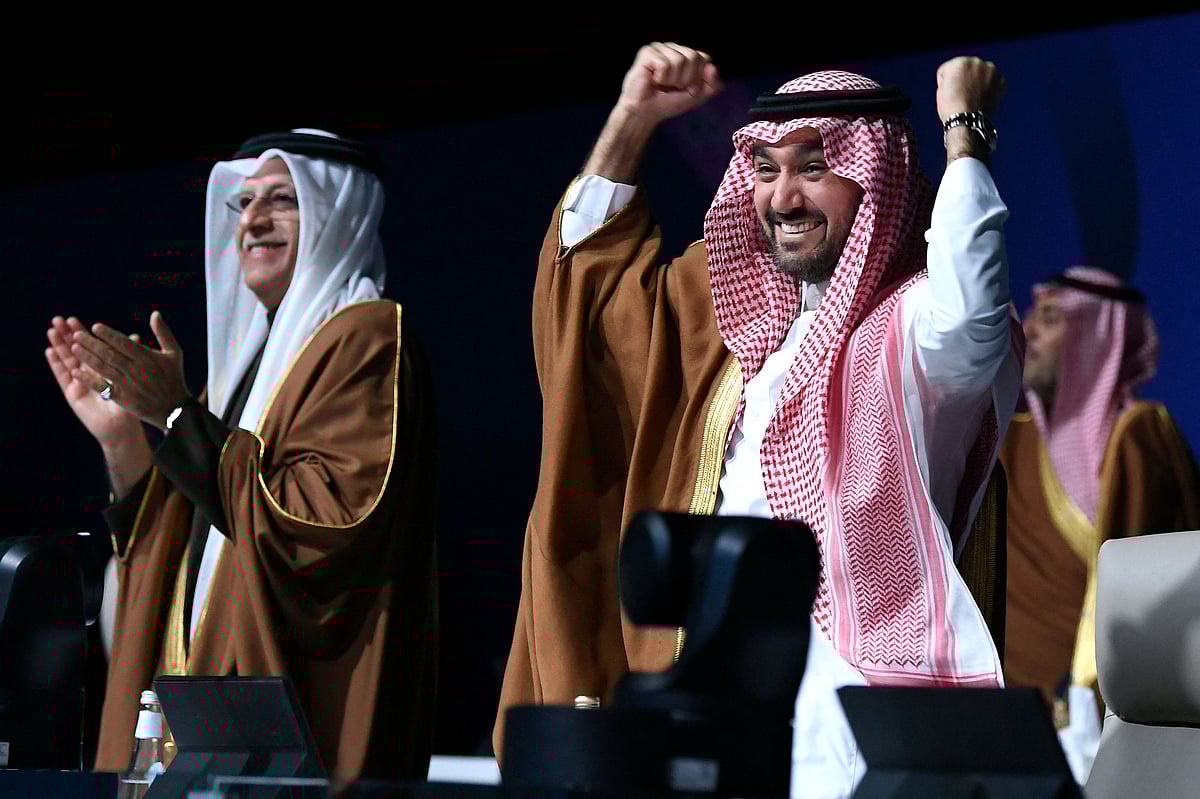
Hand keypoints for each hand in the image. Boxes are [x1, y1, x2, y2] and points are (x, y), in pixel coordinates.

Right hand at [46, 316, 143, 449]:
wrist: (122, 427)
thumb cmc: (130, 403)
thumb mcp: (131, 378)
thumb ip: (131, 357)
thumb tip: (136, 336)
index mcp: (102, 367)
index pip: (89, 346)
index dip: (81, 333)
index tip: (73, 319)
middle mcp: (88, 373)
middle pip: (74, 350)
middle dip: (66, 335)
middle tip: (58, 319)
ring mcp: (78, 382)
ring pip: (66, 359)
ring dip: (58, 345)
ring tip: (51, 330)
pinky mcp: (72, 393)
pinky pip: (62, 376)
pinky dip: (56, 363)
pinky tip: (49, 351)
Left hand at [69, 310, 191, 430]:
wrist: (175, 409)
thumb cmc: (173, 378)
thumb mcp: (174, 353)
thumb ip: (163, 333)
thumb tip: (155, 314)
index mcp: (148, 358)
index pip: (124, 343)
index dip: (108, 335)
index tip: (95, 327)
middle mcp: (136, 370)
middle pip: (109, 354)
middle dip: (92, 344)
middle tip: (76, 334)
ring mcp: (128, 385)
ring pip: (103, 368)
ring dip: (87, 358)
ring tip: (73, 348)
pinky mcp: (123, 398)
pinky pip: (102, 387)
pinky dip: (88, 379)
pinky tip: (75, 372)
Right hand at [615, 43, 721, 124]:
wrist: (645, 113)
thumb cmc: (668, 103)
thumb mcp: (696, 96)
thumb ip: (711, 85)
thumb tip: (712, 67)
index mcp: (686, 55)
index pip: (704, 58)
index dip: (698, 79)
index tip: (687, 89)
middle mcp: (674, 48)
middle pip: (693, 57)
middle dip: (686, 79)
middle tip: (673, 87)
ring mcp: (660, 48)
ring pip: (679, 60)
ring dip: (672, 80)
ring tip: (662, 84)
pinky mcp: (647, 52)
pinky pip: (664, 64)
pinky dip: (661, 78)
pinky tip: (653, 80)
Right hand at [936, 56, 1004, 122]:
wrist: (968, 123)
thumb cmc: (952, 109)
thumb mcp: (941, 89)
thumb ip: (950, 78)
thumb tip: (959, 77)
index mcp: (959, 63)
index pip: (949, 68)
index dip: (947, 81)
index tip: (950, 91)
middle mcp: (977, 62)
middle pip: (967, 67)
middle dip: (965, 77)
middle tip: (962, 94)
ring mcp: (991, 71)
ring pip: (981, 72)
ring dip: (978, 80)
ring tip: (972, 97)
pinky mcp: (1001, 81)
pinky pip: (992, 80)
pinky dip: (989, 87)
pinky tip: (982, 98)